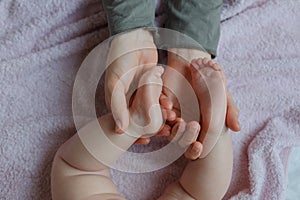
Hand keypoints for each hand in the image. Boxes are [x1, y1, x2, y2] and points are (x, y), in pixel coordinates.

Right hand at [105, 29, 175, 143]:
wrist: (134, 39)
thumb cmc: (120, 61)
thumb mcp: (115, 84)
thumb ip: (118, 106)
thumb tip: (120, 131)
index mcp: (118, 102)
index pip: (125, 124)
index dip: (134, 135)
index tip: (145, 142)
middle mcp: (130, 100)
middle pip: (141, 120)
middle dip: (152, 128)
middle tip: (163, 134)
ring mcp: (142, 93)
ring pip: (152, 110)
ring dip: (160, 117)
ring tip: (170, 124)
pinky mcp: (154, 85)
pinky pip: (160, 98)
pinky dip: (165, 104)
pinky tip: (172, 110)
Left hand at [162, 48, 239, 158]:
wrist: (198, 65)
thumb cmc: (211, 85)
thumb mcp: (223, 98)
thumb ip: (230, 112)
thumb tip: (237, 128)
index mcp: (197, 129)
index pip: (192, 148)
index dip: (194, 151)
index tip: (199, 146)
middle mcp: (183, 125)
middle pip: (178, 140)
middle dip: (183, 137)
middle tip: (193, 125)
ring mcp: (171, 115)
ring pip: (166, 128)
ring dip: (169, 125)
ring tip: (175, 116)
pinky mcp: (162, 102)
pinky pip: (157, 109)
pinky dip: (162, 108)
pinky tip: (168, 103)